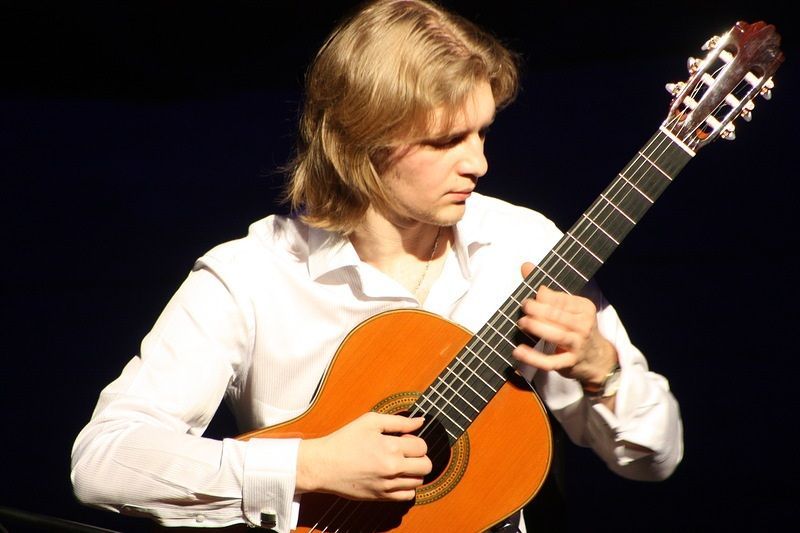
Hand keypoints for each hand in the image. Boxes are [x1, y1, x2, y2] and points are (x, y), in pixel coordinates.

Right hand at [296, 412, 431, 500]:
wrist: (323, 465)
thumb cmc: (344, 440)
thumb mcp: (370, 421)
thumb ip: (399, 421)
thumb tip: (421, 421)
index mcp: (391, 447)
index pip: (422, 446)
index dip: (415, 440)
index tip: (404, 439)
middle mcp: (393, 468)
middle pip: (426, 466)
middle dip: (420, 456)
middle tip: (405, 452)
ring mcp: (388, 485)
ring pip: (419, 481)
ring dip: (414, 471)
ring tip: (399, 463)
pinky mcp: (381, 496)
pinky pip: (408, 496)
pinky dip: (407, 487)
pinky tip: (396, 477)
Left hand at [512, 262, 617, 386]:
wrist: (597, 358)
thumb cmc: (576, 328)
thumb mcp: (568, 308)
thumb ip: (545, 290)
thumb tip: (525, 266)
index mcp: (583, 308)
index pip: (562, 300)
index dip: (543, 297)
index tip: (530, 297)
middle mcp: (583, 325)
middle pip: (558, 316)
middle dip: (538, 310)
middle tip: (523, 307)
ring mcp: (578, 345)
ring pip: (556, 335)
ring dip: (537, 328)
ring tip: (522, 322)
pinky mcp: (570, 363)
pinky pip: (550, 361)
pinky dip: (533, 357)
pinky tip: (519, 351)